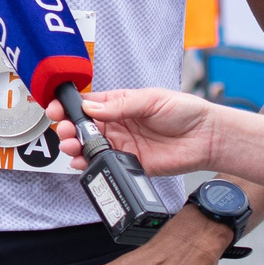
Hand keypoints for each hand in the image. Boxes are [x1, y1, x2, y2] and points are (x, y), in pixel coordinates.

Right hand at [47, 87, 220, 176]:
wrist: (206, 137)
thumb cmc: (184, 111)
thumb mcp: (152, 99)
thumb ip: (121, 106)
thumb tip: (92, 108)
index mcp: (121, 104)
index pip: (89, 104)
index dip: (71, 106)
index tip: (57, 108)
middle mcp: (119, 124)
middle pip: (85, 127)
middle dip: (70, 128)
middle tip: (65, 131)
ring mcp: (123, 144)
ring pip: (91, 146)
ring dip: (76, 146)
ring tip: (71, 146)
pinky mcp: (130, 163)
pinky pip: (105, 164)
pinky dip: (91, 164)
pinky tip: (82, 162)